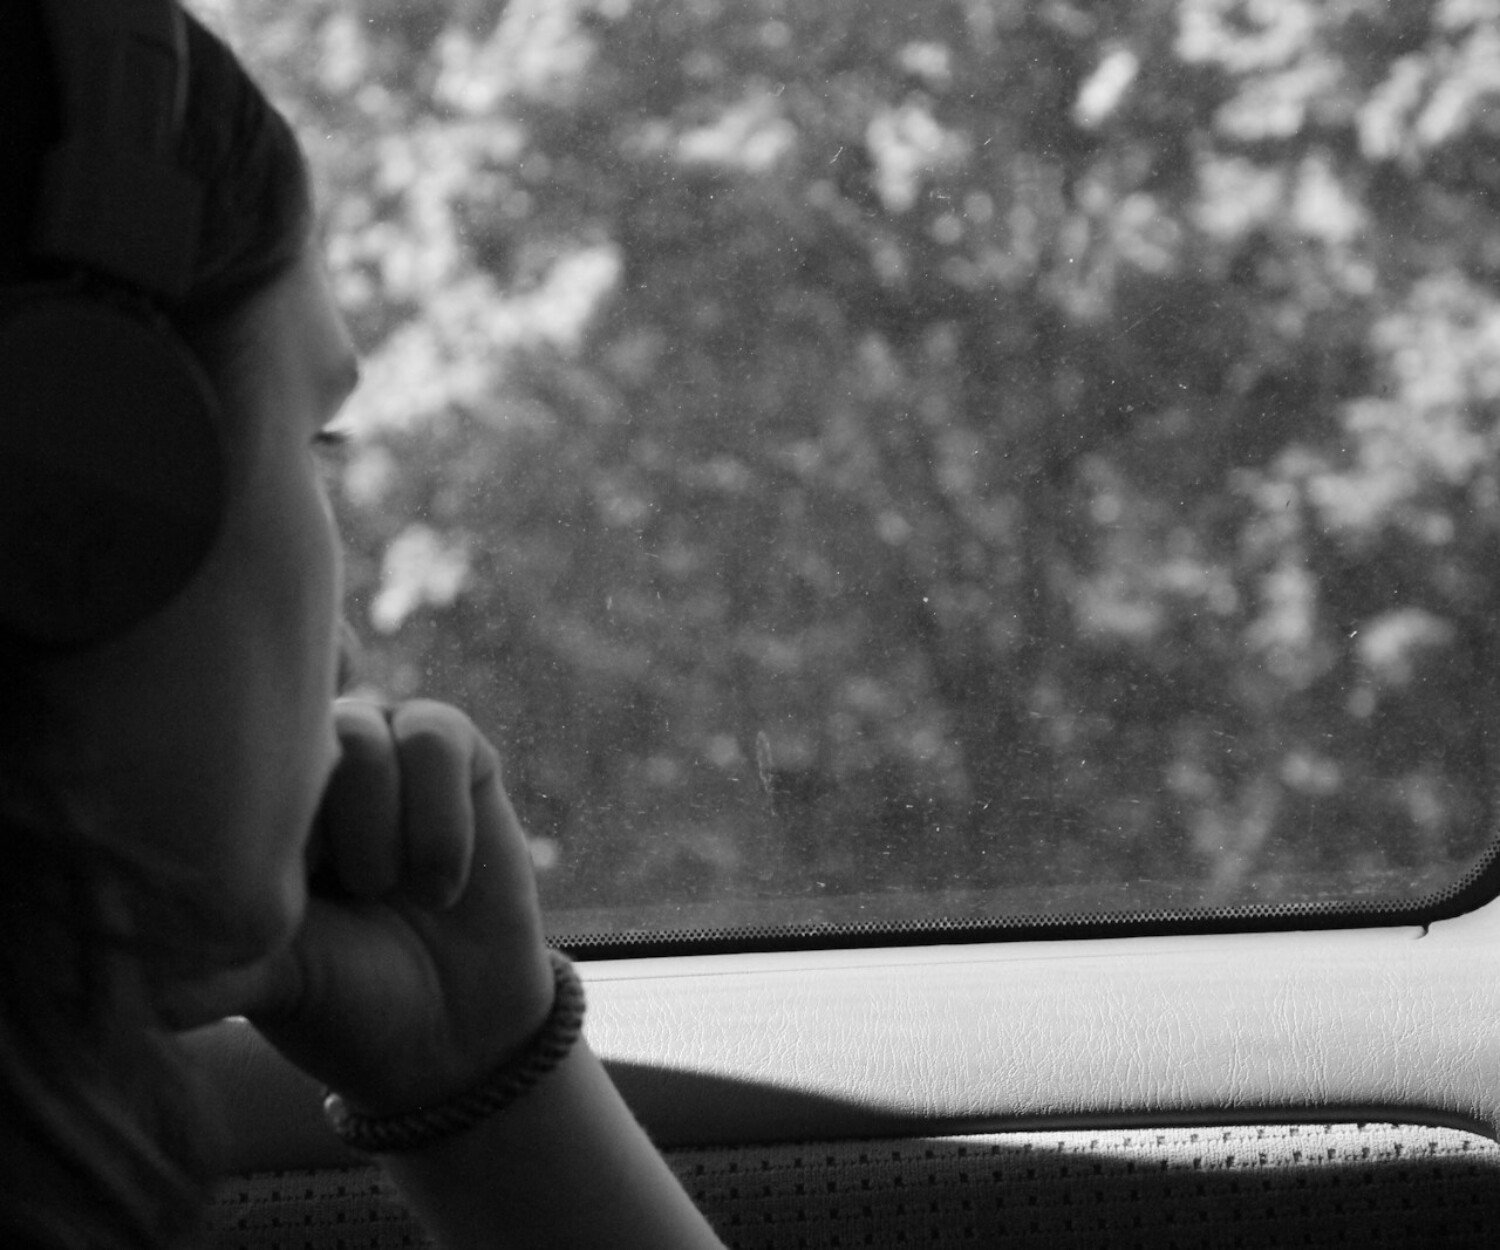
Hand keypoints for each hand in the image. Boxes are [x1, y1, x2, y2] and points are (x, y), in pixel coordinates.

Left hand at [181, 698, 556, 1114]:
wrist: (459, 1030)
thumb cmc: (348, 999)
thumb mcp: (270, 980)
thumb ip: (207, 966)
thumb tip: (138, 992)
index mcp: (251, 809)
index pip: (220, 758)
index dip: (251, 827)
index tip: (279, 910)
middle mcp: (314, 767)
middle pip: (290, 739)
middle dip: (316, 834)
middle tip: (343, 902)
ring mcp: (386, 752)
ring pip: (361, 732)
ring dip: (377, 828)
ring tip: (389, 892)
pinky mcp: (460, 756)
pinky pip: (436, 739)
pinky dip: (438, 822)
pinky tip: (440, 886)